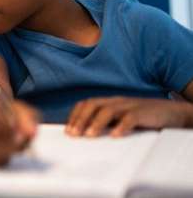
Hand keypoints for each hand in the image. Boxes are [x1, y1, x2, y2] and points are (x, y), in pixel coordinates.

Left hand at [66, 97, 192, 136]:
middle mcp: (116, 101)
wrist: (170, 112)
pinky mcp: (143, 112)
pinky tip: (115, 136)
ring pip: (108, 110)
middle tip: (74, 134)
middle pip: (93, 105)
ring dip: (96, 123)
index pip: (86, 104)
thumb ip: (106, 123)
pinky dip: (121, 126)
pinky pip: (130, 118)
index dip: (75, 116)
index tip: (68, 131)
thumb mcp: (121, 118)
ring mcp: (129, 105)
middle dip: (81, 119)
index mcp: (109, 102)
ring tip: (89, 135)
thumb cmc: (142, 117)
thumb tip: (86, 135)